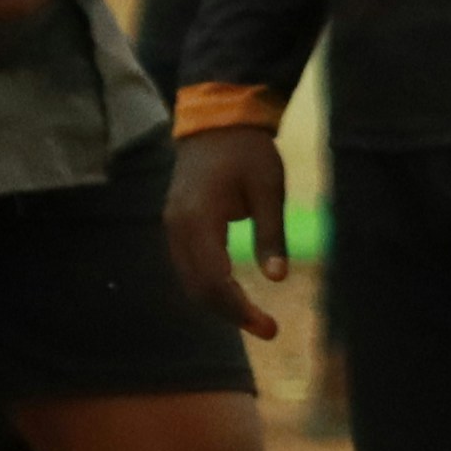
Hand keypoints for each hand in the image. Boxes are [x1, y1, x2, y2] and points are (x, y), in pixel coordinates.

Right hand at [164, 121, 291, 339]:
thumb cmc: (248, 151)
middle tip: (269, 330)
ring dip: (219, 304)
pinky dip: (209, 286)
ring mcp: (172, 226)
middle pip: (198, 288)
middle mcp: (178, 227)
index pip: (214, 281)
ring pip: (190, 281)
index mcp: (199, 218)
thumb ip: (271, 234)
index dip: (240, 310)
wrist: (217, 120)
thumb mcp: (269, 188)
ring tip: (254, 318)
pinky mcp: (176, 225)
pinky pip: (188, 267)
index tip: (270, 328)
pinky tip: (234, 295)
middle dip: (231, 313)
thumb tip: (277, 279)